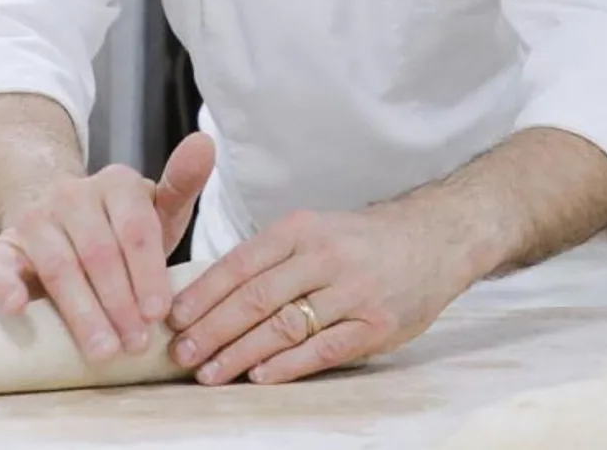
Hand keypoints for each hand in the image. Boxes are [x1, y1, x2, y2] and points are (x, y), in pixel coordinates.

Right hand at [0, 131, 215, 363]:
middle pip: (98, 252)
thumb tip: (205, 142)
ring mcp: (34, 219)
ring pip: (58, 265)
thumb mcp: (155, 209)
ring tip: (102, 351)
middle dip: (119, 302)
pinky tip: (16, 308)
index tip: (160, 313)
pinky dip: (4, 287)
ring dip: (81, 311)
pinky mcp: (3, 248)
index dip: (148, 272)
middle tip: (135, 344)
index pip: (135, 227)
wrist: (56, 217)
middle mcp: (71, 195)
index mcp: (115, 183)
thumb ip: (182, 184)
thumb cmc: (119, 227)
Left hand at [165, 203, 473, 385]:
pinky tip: (260, 377)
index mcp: (299, 229)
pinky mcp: (376, 324)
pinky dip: (288, 365)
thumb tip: (211, 292)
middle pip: (255, 297)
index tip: (174, 317)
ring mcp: (351, 291)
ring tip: (209, 372)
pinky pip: (323, 349)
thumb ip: (270, 257)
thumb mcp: (312, 230)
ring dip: (240, 352)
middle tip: (182, 352)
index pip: (240, 263)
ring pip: (283, 325)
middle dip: (212, 328)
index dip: (204, 293)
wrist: (431, 238)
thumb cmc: (358, 240)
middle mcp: (322, 256)